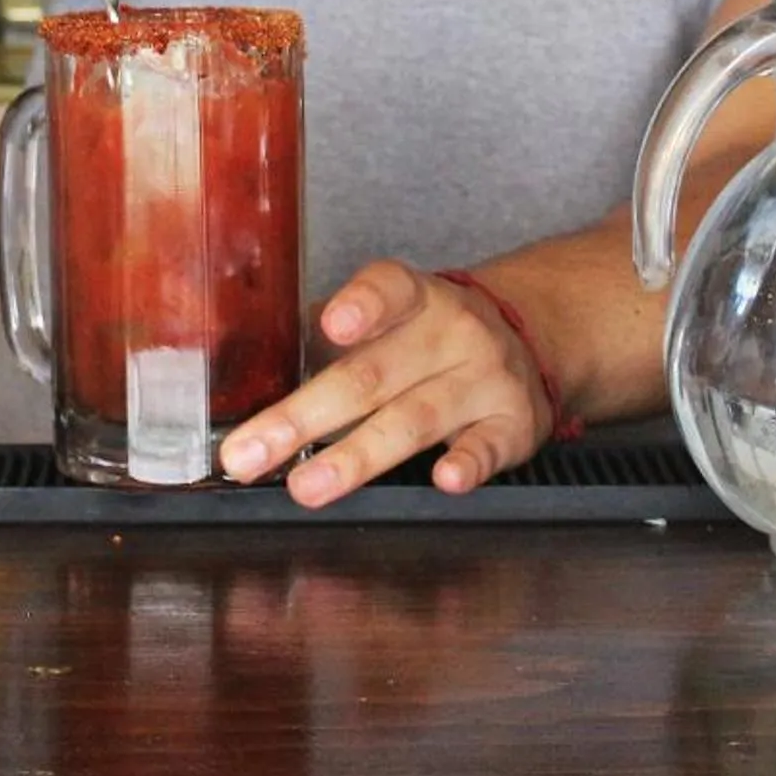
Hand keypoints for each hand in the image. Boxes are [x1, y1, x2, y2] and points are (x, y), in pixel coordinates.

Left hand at [218, 261, 553, 507]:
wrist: (531, 339)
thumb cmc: (431, 335)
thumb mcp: (391, 319)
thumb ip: (329, 339)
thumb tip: (245, 376)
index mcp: (414, 297)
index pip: (388, 289)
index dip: (360, 306)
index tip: (329, 326)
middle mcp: (450, 333)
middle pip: (371, 375)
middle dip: (303, 417)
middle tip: (249, 453)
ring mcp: (484, 379)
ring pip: (414, 418)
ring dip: (357, 456)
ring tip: (306, 487)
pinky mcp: (512, 425)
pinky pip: (487, 446)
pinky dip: (468, 463)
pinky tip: (444, 479)